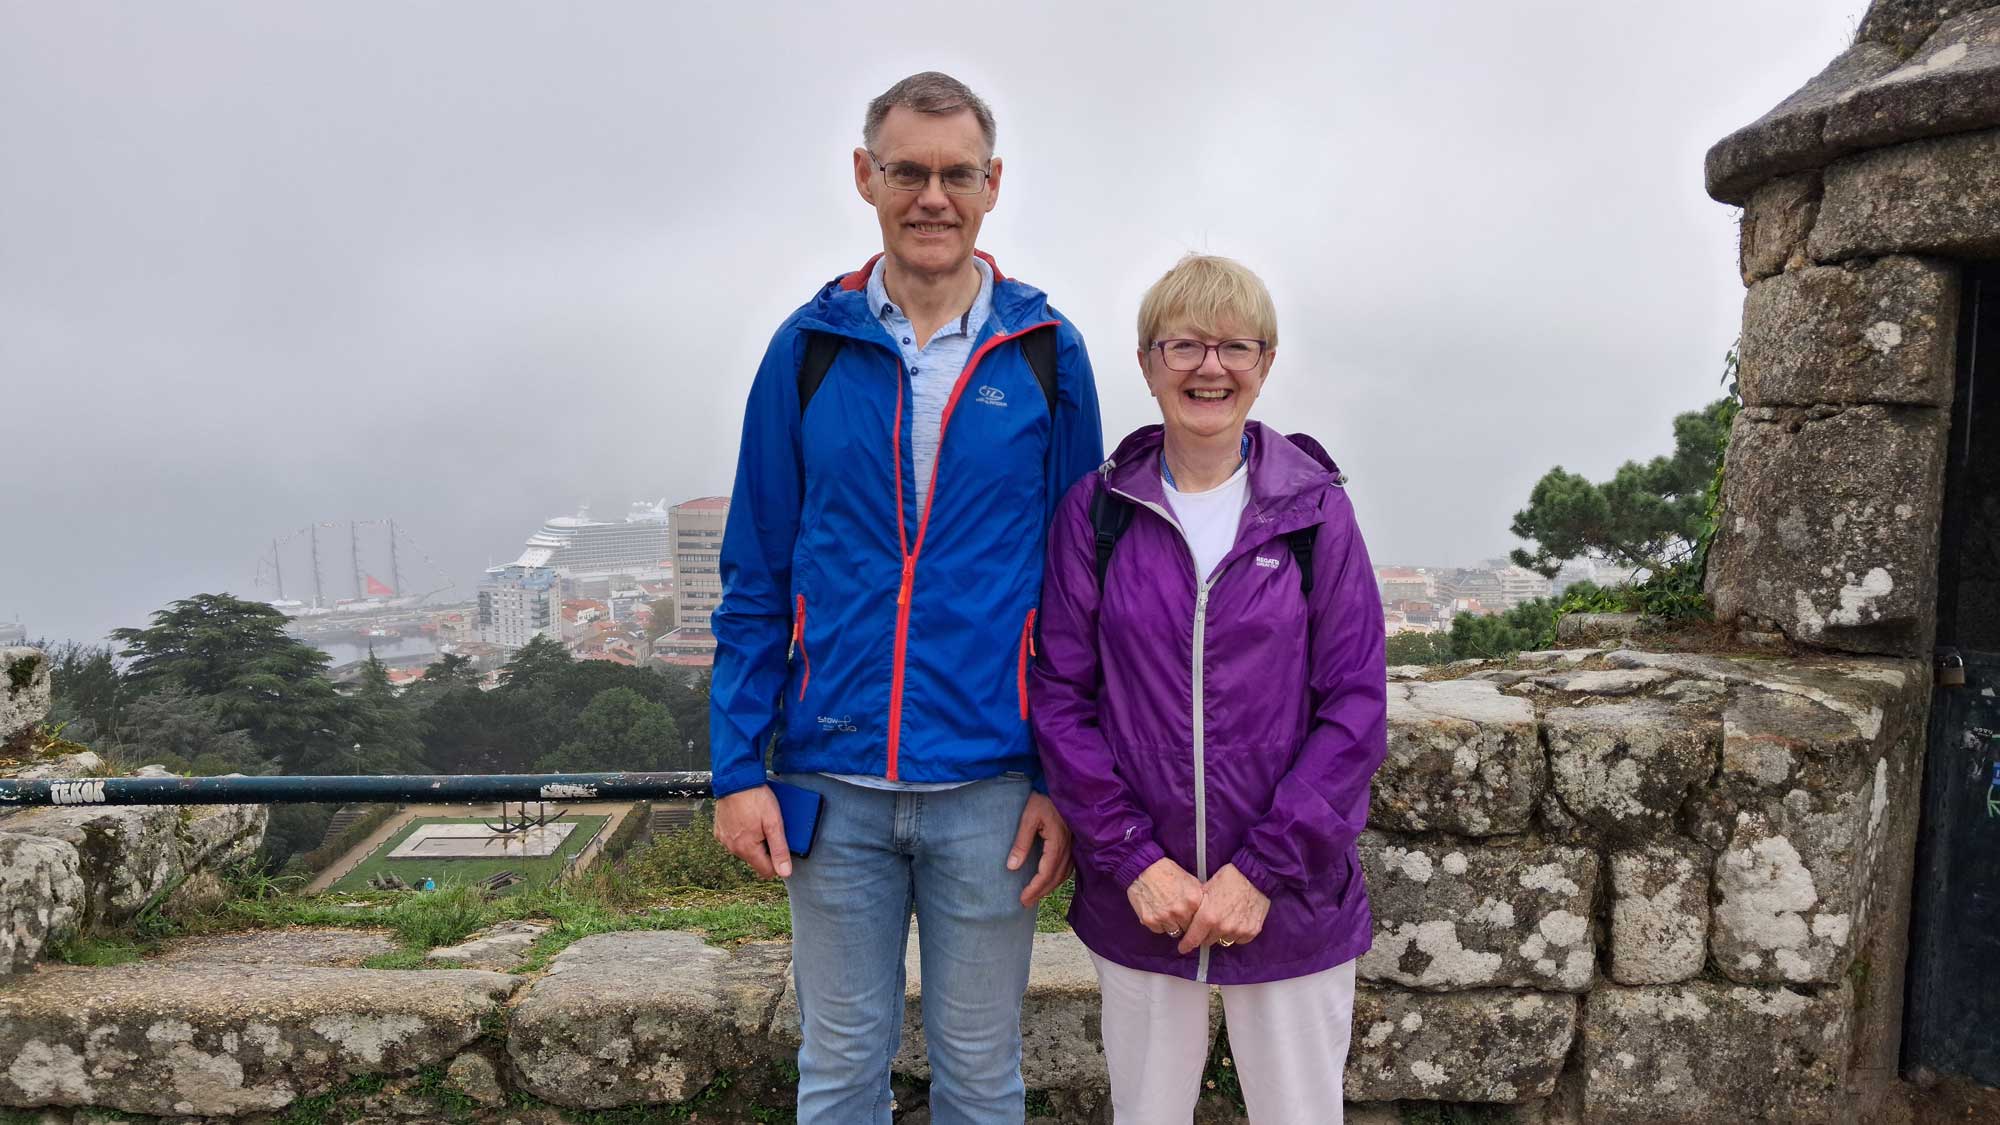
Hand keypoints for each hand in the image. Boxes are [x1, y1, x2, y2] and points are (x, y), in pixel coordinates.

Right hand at [713, 785, 791, 878]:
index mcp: (747, 849)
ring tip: (758, 821)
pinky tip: (747, 818)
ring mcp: (724, 839)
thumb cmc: (755, 798)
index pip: (766, 871)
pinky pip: (734, 839)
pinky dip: (741, 833)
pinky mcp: (719, 830)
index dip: (777, 861)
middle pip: (755, 860)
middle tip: (770, 828)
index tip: (781, 846)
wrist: (735, 779)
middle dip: (765, 848)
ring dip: (753, 840)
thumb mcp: (774, 823)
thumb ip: (780, 849)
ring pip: (744, 849)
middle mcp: (733, 848)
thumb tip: (785, 872)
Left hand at [1009, 792, 1073, 906]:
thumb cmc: (1042, 799)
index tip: (1022, 898)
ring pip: (1064, 874)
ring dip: (1050, 887)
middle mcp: (1067, 847)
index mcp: (1057, 842)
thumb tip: (1012, 867)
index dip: (1035, 888)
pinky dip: (1058, 878)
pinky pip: (1068, 867)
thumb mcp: (1028, 818)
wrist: (1062, 786)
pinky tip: (1049, 880)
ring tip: (1036, 894)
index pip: (1046, 873)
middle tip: (1026, 902)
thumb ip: (1021, 843)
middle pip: (1056, 878)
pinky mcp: (1073, 842)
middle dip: (1041, 892)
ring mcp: (1072, 845)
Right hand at [1126, 857, 1203, 938]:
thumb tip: (1207, 912)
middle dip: (1184, 923)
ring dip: (1172, 925)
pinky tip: (1157, 910)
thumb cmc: (1166, 872)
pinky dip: (1158, 923)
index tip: (1194, 920)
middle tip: (1178, 912)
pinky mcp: (1151, 920)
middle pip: (1188, 929)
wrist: (1144, 868)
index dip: (1197, 920)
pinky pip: (1159, 930)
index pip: (1202, 922)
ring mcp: (1165, 917)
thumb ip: (1199, 898)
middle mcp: (1180, 910)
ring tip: (1167, 910)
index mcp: (1193, 900)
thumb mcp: (1190, 881)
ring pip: (1174, 932)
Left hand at [1178, 864, 1268, 954]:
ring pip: (1224, 941)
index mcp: (1208, 917)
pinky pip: (1239, 939)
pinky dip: (1236, 933)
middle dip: (1205, 935)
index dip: (1186, 944)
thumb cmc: (1229, 878)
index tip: (1183, 947)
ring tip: (1225, 918)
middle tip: (1208, 923)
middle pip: (1208, 941)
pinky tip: (1237, 920)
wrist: (1254, 875)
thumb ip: (1197, 908)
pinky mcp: (1251, 932)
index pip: (1193, 940)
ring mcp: (1238, 931)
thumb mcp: (1206, 889)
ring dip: (1221, 933)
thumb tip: (1188, 918)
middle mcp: (1222, 927)